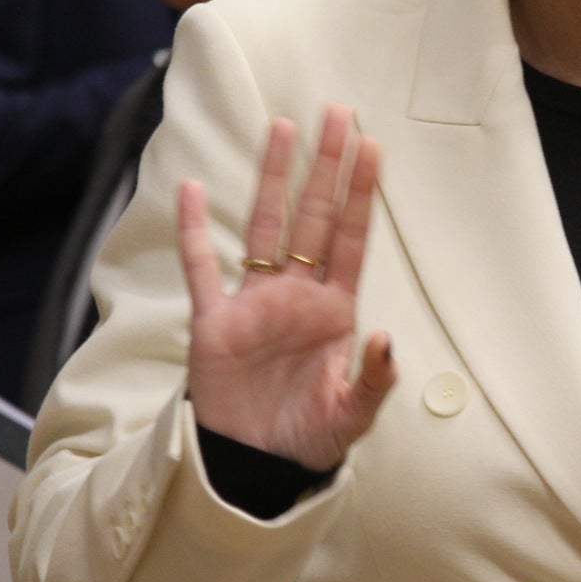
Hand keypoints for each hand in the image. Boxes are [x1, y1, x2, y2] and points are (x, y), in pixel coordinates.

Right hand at [180, 104, 397, 471]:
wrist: (255, 468)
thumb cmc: (308, 439)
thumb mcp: (352, 416)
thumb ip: (375, 380)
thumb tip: (387, 338)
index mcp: (334, 310)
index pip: (349, 237)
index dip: (360, 193)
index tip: (371, 147)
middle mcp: (296, 295)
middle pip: (313, 216)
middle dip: (326, 167)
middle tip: (338, 113)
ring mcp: (254, 303)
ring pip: (265, 227)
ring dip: (274, 179)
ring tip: (283, 128)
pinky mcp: (214, 322)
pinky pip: (202, 268)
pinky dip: (195, 231)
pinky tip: (193, 189)